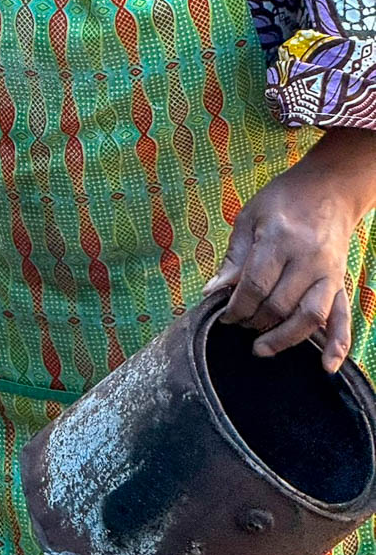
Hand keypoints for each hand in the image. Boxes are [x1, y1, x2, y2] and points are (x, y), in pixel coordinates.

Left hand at [203, 166, 355, 372]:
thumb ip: (233, 258)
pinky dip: (337, 344)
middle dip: (255, 321)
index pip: (255, 285)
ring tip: (262, 349)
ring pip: (310, 316)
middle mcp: (307, 258)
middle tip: (240, 324)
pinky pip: (343, 317)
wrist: (329, 188)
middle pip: (279, 304)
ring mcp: (328, 272)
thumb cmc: (282, 200)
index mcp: (279, 239)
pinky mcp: (341, 282)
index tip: (224, 316)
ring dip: (285, 338)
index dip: (236, 307)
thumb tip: (212, 292)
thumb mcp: (248, 218)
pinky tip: (327, 366)